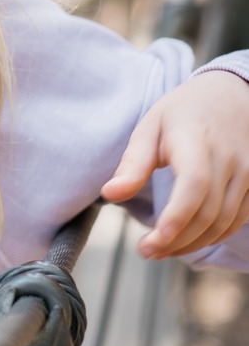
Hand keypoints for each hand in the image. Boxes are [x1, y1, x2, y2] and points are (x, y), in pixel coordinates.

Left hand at [102, 70, 248, 257]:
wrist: (231, 94)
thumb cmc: (183, 112)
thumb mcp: (149, 127)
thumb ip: (133, 164)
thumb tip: (110, 195)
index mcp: (197, 142)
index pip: (194, 186)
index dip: (177, 218)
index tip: (153, 241)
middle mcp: (230, 159)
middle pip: (208, 213)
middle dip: (176, 240)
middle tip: (145, 251)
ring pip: (224, 222)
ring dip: (192, 244)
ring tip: (161, 250)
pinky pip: (238, 219)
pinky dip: (213, 236)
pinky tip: (187, 240)